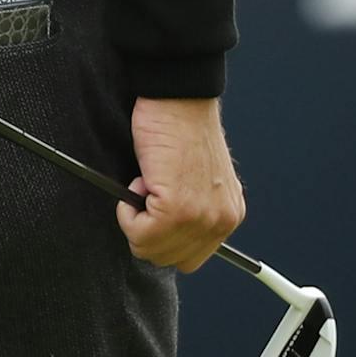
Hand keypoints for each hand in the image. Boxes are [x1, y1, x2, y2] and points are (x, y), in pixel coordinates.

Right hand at [117, 96, 245, 271]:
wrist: (179, 96)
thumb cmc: (181, 126)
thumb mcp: (199, 177)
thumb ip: (191, 206)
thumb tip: (162, 230)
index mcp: (228, 214)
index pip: (191, 256)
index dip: (163, 238)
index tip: (152, 214)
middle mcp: (220, 221)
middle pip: (171, 260)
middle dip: (147, 231)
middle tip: (145, 194)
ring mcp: (199, 216)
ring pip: (152, 249)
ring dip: (136, 220)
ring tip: (144, 183)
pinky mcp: (176, 207)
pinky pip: (140, 232)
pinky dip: (127, 212)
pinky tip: (138, 181)